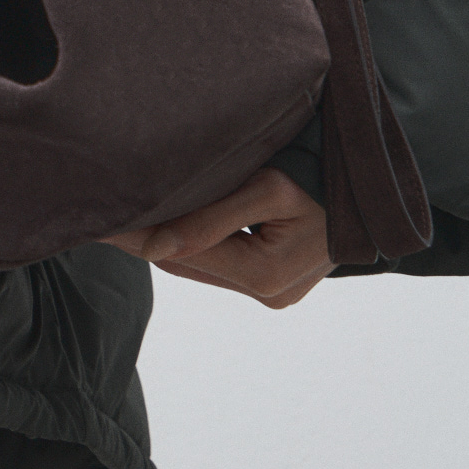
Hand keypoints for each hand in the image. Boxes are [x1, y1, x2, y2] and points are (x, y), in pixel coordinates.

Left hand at [102, 167, 330, 308]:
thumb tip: (153, 247)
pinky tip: (165, 217)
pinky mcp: (277, 281)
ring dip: (166, 238)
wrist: (373, 182)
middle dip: (144, 237)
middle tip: (97, 207)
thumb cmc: (321, 175)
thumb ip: (210, 220)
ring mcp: (276, 291)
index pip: (181, 253)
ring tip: (121, 210)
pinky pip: (219, 261)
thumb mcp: (267, 188)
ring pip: (199, 264)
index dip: (137, 233)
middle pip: (187, 263)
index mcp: (266, 277)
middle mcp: (270, 293)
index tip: (95, 216)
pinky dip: (194, 240)